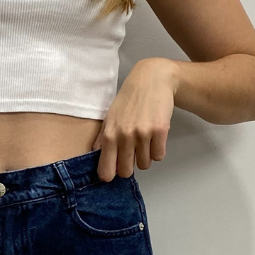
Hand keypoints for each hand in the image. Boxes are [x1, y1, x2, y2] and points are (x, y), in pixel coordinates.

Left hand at [92, 57, 179, 179]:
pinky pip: (159, 156)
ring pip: (145, 164)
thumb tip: (95, 157)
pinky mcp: (160, 131)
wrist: (151, 80)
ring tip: (144, 140)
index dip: (110, 174)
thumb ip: (102, 139)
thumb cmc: (129, 100)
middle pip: (126, 172)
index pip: (106, 170)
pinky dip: (158, 150)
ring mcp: (143, 134)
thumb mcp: (110, 117)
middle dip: (129, 166)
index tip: (114, 170)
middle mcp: (124, 136)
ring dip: (145, 156)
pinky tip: (154, 137)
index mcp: (109, 135)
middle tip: (132, 153)